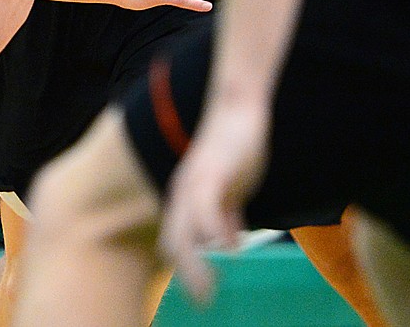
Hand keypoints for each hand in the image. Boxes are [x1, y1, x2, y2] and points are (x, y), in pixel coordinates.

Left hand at [158, 101, 269, 302]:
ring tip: (208, 289)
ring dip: (195, 265)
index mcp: (185, 200)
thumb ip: (226, 213)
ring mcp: (194, 186)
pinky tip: (230, 247)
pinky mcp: (212, 174)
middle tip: (204, 302)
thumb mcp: (229, 189)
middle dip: (187, 276)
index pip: (174, 241)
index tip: (198, 295)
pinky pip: (206, 210)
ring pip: (185, 233)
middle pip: (173, 244)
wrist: (236, 108)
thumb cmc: (233, 147)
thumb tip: (227, 242)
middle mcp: (182, 195)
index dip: (184, 270)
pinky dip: (215, 232)